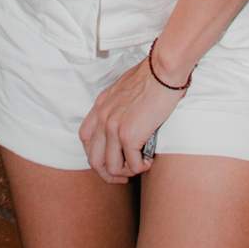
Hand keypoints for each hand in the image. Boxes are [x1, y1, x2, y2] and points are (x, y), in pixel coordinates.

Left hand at [79, 56, 184, 182]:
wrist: (163, 71)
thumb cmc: (151, 77)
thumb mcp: (125, 90)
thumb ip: (118, 106)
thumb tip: (125, 123)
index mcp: (100, 105)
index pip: (85, 138)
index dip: (96, 155)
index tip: (110, 161)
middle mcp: (103, 117)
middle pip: (93, 159)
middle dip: (108, 174)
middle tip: (124, 176)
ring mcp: (114, 127)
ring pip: (112, 167)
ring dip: (127, 172)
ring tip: (140, 165)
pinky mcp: (129, 135)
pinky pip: (132, 165)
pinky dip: (142, 167)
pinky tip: (150, 160)